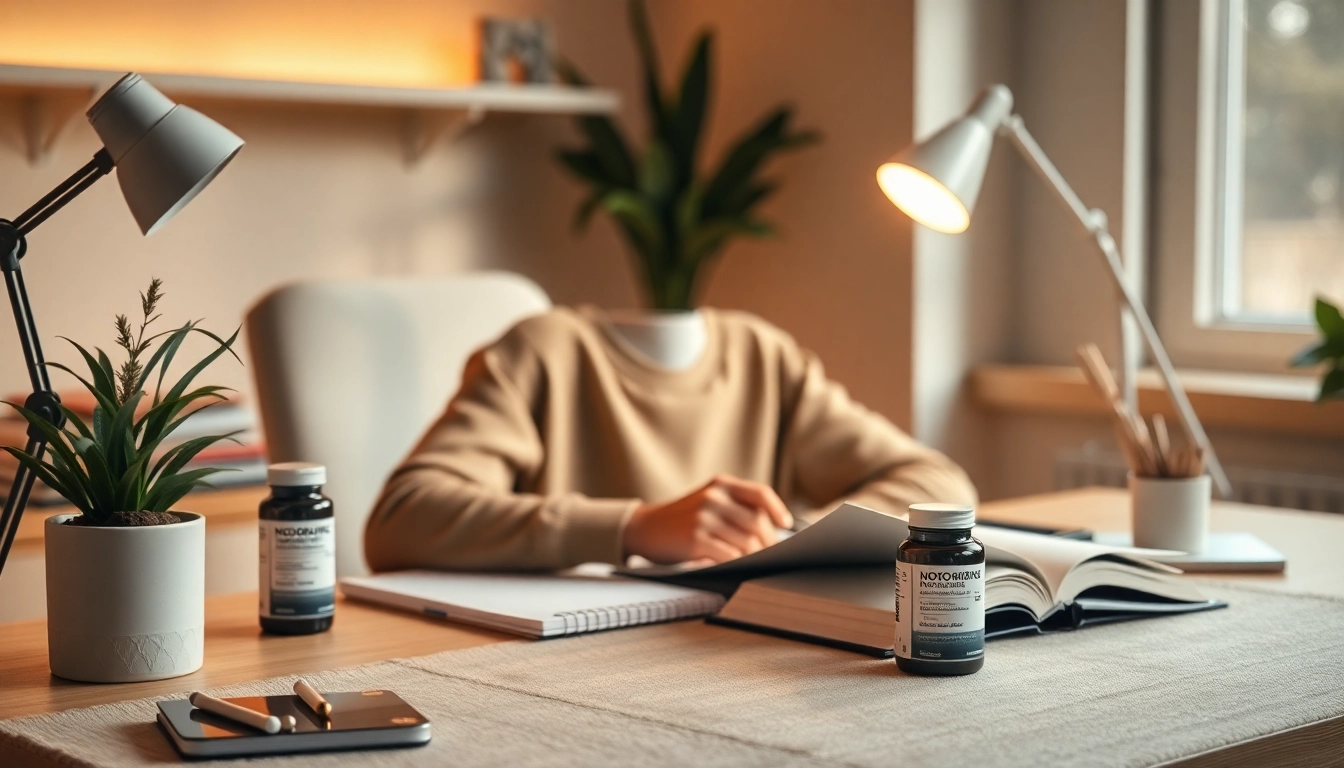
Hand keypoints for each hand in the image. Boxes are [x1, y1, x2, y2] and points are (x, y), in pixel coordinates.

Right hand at [623, 475, 793, 564]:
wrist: (644, 528)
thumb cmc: (681, 520)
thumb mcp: (706, 502)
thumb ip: (734, 509)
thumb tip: (772, 531)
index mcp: (721, 484)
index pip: (760, 493)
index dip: (777, 510)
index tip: (785, 525)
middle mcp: (714, 497)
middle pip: (757, 522)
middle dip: (768, 542)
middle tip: (772, 556)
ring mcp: (704, 517)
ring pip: (746, 542)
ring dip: (756, 557)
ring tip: (758, 564)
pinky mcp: (696, 538)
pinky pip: (730, 555)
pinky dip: (738, 564)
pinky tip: (738, 568)